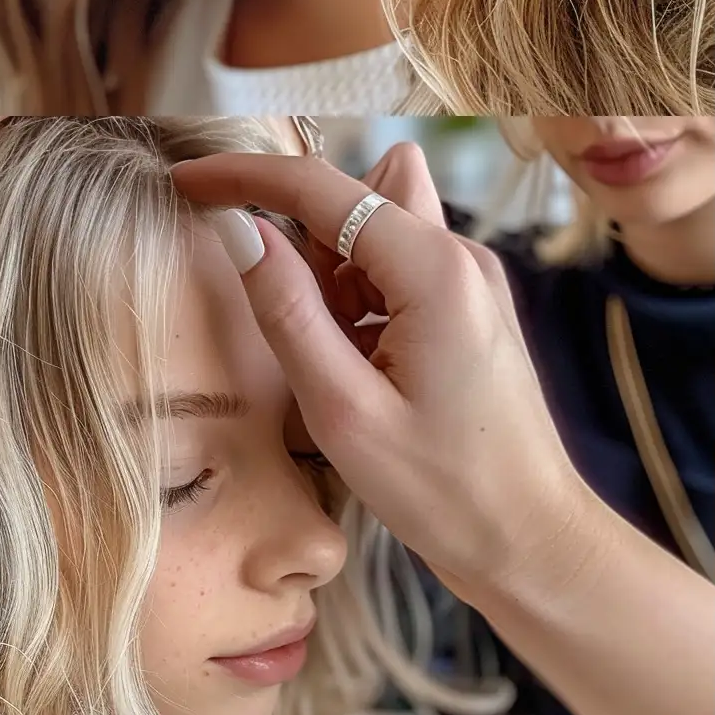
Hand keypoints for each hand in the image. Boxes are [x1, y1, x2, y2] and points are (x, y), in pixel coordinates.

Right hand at [169, 143, 593, 601]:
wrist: (531, 540)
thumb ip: (287, 312)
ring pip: (382, 228)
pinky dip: (363, 300)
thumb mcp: (343, 410)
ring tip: (340, 363)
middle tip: (300, 319)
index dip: (246, 175)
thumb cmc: (446, 491)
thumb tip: (240, 232)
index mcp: (437, 270)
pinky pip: (400, 270)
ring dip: (338, 272)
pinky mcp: (470, 310)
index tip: (184, 180)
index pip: (325, 186)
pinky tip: (362, 371)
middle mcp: (463, 258)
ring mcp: (472, 282)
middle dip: (311, 232)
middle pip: (365, 188)